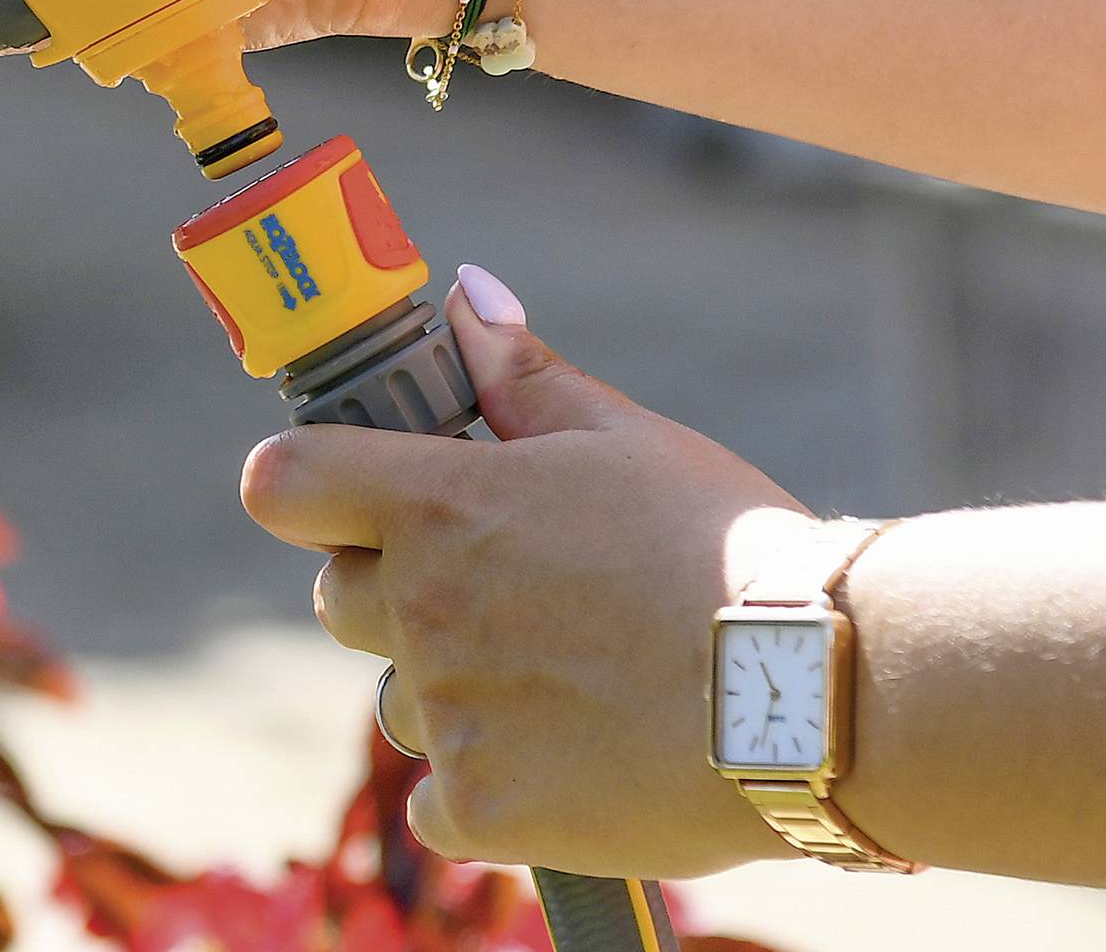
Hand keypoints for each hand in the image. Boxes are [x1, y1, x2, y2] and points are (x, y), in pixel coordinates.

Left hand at [240, 266, 820, 878]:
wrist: (822, 693)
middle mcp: (424, 609)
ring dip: (448, 688)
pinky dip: (483, 788)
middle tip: (503, 593)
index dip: (305, 484)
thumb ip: (523, 376)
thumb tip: (463, 297)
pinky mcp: (486, 809)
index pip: (283, 483)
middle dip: (396, 589)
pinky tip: (565, 759)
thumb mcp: (628, 438)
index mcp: (441, 505)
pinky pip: (438, 801)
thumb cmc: (728, 550)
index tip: (343, 493)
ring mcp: (450, 716)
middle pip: (341, 596)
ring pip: (397, 698)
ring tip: (563, 677)